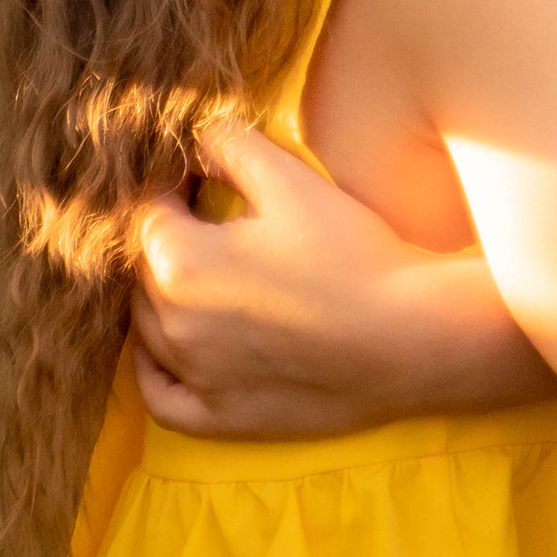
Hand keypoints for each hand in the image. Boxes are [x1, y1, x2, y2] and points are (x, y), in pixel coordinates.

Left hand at [133, 122, 468, 438]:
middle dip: (170, 238)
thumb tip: (195, 138)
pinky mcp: (220, 418)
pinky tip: (168, 350)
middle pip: (144, 269)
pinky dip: (153, 371)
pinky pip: (161, 396)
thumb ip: (229, 145)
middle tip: (213, 221)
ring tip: (208, 272)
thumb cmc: (353, 254)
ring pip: (148, 328)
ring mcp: (194, 377)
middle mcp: (173, 325)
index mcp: (179, 262)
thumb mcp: (290, 179)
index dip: (174, 185)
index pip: (147, 210)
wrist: (412, 339)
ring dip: (165, 295)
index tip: (203, 176)